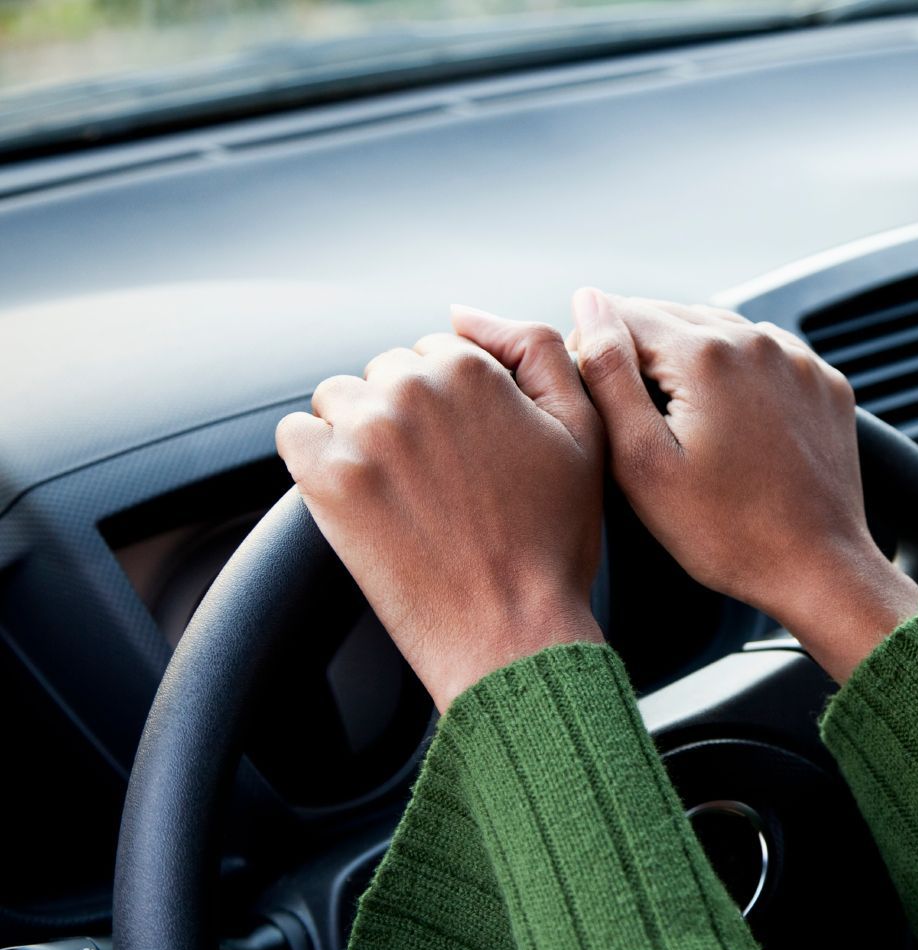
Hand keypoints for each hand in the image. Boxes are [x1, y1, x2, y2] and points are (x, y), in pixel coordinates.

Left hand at [277, 306, 604, 712]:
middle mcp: (410, 389)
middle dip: (408, 413)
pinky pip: (294, 436)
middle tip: (442, 479)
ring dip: (360, 431)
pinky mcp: (323, 481)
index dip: (458, 402)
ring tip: (402, 490)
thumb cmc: (553, 538)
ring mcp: (362, 433)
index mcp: (470, 368)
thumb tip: (463, 312)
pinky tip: (360, 495)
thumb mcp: (584, 430)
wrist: (513, 630)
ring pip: (339, 399)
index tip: (471, 451)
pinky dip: (316, 458)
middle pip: (386, 373)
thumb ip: (538, 349)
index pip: (438, 351)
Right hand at [566, 288, 917, 680]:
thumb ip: (608, 373)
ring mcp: (798, 360)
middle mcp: (757, 341)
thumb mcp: (642, 460)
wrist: (818, 569)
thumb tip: (588, 303)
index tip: (592, 394)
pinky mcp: (825, 383)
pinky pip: (767, 356)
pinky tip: (726, 417)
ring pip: (721, 332)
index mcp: (706, 353)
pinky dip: (738, 373)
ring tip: (675, 416)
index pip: (625, 315)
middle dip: (642, 351)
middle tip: (630, 411)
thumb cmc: (725, 531)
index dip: (594, 347)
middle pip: (674, 317)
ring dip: (689, 359)